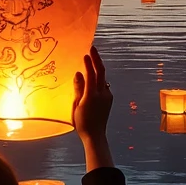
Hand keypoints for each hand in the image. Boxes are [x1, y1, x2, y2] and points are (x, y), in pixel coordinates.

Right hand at [72, 45, 113, 171]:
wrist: (95, 136)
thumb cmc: (82, 122)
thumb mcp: (76, 105)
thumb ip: (78, 88)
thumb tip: (79, 73)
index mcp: (92, 95)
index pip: (91, 74)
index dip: (89, 63)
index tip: (85, 53)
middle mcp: (102, 94)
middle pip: (101, 72)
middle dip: (97, 59)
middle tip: (92, 48)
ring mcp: (107, 97)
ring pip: (103, 78)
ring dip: (98, 68)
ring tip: (92, 60)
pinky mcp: (108, 100)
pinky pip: (104, 85)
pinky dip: (98, 78)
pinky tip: (93, 77)